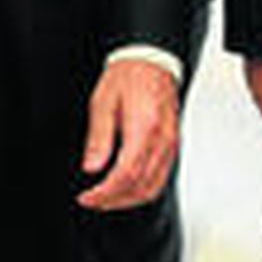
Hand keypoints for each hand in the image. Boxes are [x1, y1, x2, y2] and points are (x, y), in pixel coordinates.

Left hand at [76, 59, 179, 210]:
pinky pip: (162, 177)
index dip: (104, 193)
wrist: (151, 60)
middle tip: (94, 201)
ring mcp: (170, 143)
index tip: (87, 197)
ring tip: (108, 198)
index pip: (125, 175)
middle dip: (114, 201)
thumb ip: (99, 137)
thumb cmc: (129, 75)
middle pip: (140, 187)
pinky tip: (128, 187)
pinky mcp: (173, 144)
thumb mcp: (103, 102)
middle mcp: (161, 139)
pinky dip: (144, 190)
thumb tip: (92, 166)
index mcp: (143, 128)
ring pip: (154, 187)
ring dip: (129, 200)